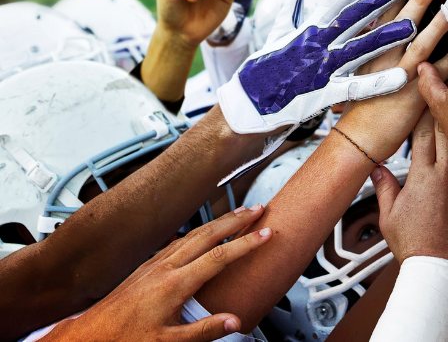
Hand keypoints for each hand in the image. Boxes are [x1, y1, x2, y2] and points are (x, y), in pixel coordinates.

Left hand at [46, 206, 271, 341]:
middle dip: (235, 219)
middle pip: (208, 234)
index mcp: (176, 284)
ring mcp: (156, 262)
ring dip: (218, 222)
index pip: (220, 256)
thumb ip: (204, 331)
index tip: (265, 233)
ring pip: (193, 234)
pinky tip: (200, 233)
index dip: (246, 243)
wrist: (91, 334)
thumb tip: (234, 322)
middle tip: (256, 209)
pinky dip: (197, 231)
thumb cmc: (125, 338)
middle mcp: (166, 266)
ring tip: (236, 214)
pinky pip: (179, 241)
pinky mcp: (148, 265)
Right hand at [218, 0, 416, 135]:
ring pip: (361, 48)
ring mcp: (323, 68)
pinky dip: (378, 83)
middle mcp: (319, 44)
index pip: (339, 0)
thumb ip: (290, 7)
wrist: (248, 104)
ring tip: (413, 25)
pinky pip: (357, 87)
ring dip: (387, 37)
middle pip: (355, 18)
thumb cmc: (265, 69)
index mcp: (310, 29)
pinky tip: (401, 78)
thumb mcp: (278, 34)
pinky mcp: (325, 93)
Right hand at [334, 0, 447, 161]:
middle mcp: (384, 61)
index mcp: (368, 52)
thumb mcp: (356, 73)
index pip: (378, 14)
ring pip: (422, 44)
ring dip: (437, 20)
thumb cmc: (357, 108)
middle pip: (400, 23)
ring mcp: (400, 78)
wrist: (358, 143)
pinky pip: (440, 73)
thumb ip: (360, 45)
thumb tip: (363, 25)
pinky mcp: (414, 96)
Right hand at [371, 109, 447, 274]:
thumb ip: (385, 187)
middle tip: (442, 93)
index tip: (421, 100)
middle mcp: (447, 174)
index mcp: (423, 176)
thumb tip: (378, 170)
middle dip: (443, 111)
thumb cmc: (416, 245)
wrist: (440, 268)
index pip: (422, 133)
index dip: (422, 112)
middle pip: (447, 131)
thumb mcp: (389, 215)